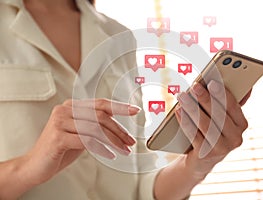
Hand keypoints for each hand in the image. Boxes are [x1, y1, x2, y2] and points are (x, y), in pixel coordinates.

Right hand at [24, 99, 139, 185]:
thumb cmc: (60, 150)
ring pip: (96, 128)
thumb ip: (94, 125)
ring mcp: (60, 122)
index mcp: (71, 106)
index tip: (135, 111)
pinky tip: (109, 154)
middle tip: (130, 141)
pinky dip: (101, 148)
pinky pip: (87, 141)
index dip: (120, 107)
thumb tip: (116, 123)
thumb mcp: (80, 134)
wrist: (35, 165)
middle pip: (101, 116)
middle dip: (119, 130)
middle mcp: (65, 110)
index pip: (100, 104)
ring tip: (124, 150)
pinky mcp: (57, 136)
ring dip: (114, 141)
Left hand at [176, 81, 248, 176]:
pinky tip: (179, 111)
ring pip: (206, 125)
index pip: (233, 106)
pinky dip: (185, 121)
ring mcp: (222, 148)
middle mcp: (235, 138)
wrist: (201, 159)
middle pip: (219, 115)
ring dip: (192, 108)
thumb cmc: (211, 131)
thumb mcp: (222, 117)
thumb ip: (228, 102)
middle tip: (194, 87)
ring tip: (182, 96)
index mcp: (241, 124)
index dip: (222, 94)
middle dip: (205, 99)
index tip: (211, 82)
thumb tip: (244, 85)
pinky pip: (194, 135)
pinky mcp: (207, 154)